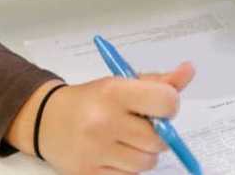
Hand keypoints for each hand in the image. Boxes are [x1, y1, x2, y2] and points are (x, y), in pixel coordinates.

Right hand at [8, 63, 195, 174]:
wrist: (45, 120)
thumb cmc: (92, 99)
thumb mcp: (121, 82)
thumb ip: (158, 81)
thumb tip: (189, 70)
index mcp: (114, 92)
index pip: (166, 102)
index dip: (170, 106)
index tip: (160, 106)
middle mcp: (104, 122)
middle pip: (159, 139)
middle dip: (158, 133)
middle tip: (142, 125)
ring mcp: (95, 151)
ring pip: (147, 162)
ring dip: (144, 153)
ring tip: (128, 140)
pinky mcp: (89, 174)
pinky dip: (128, 167)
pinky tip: (114, 153)